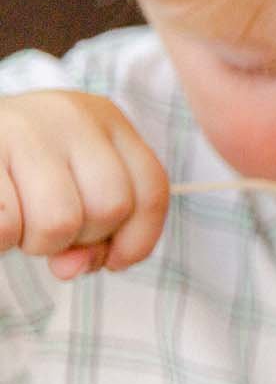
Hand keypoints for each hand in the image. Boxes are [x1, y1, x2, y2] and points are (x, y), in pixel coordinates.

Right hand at [0, 91, 168, 278]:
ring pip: (59, 220)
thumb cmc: (25, 169)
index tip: (114, 260)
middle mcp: (71, 116)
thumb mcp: (74, 187)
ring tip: (20, 222)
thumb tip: (72, 268)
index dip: (138, 240)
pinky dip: (3, 238)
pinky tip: (0, 220)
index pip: (152, 191)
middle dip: (81, 239)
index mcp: (108, 120)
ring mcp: (22, 128)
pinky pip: (7, 223)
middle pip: (109, 208)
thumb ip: (95, 234)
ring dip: (39, 243)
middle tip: (50, 228)